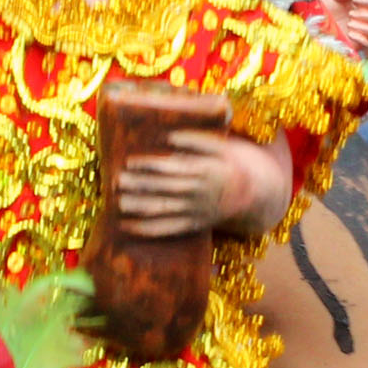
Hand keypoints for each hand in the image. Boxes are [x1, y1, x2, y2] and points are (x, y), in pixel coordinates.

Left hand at [115, 130, 292, 238]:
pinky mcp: (191, 225)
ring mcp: (194, 211)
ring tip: (118, 202)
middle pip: (163, 189)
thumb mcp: (221, 146)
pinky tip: (126, 226)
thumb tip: (170, 137)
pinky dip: (146, 229)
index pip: (172, 167)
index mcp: (204, 170)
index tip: (130, 162)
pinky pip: (166, 230)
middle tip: (116, 180)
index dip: (150, 165)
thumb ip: (196, 140)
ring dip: (139, 207)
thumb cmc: (229, 163)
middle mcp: (198, 192)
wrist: (251, 193)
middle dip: (139, 185)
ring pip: (162, 210)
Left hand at [304, 0, 367, 57]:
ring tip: (349, 24)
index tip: (354, 0)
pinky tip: (349, 33)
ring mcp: (364, 35)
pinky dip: (361, 38)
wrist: (315, 25)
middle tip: (350, 14)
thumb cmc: (326, 9)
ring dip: (363, 26)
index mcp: (365, 9)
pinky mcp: (359, 46)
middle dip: (365, 15)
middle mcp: (367, 22)